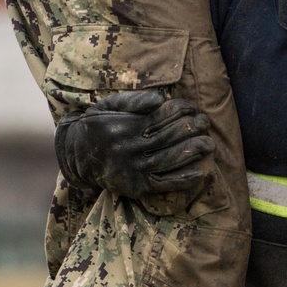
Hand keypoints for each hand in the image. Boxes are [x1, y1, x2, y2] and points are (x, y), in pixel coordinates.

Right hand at [55, 90, 214, 210]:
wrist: (77, 157)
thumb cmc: (98, 126)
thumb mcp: (108, 106)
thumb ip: (133, 101)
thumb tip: (160, 99)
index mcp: (125, 126)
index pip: (161, 116)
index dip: (181, 110)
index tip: (192, 107)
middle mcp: (130, 148)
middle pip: (170, 137)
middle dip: (192, 127)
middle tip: (205, 123)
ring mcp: (135, 169)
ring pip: (171, 159)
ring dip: (195, 150)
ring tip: (209, 143)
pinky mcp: (138, 187)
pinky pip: (166, 183)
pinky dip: (186, 179)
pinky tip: (202, 172)